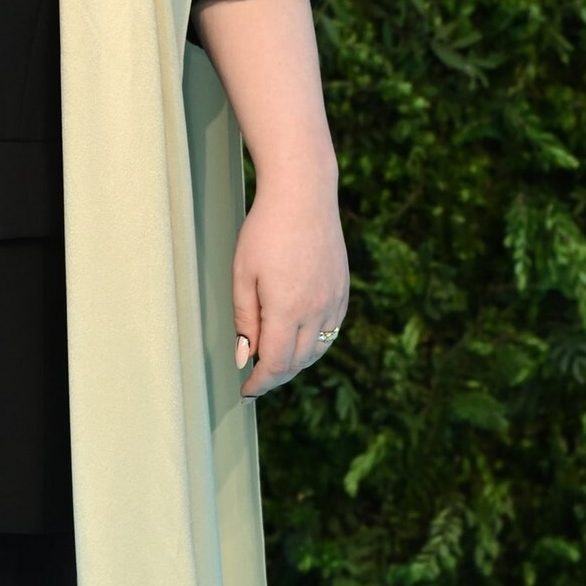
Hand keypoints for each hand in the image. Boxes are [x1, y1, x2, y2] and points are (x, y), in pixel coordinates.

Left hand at [231, 181, 348, 398]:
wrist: (304, 195)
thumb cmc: (266, 230)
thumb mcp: (242, 275)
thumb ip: (245, 320)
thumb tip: (246, 358)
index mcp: (288, 309)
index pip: (276, 364)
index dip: (260, 383)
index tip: (246, 391)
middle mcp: (317, 310)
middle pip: (298, 361)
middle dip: (275, 375)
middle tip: (255, 379)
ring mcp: (334, 301)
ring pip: (317, 350)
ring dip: (295, 362)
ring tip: (274, 362)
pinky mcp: (343, 290)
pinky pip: (331, 331)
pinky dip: (314, 343)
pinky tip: (298, 339)